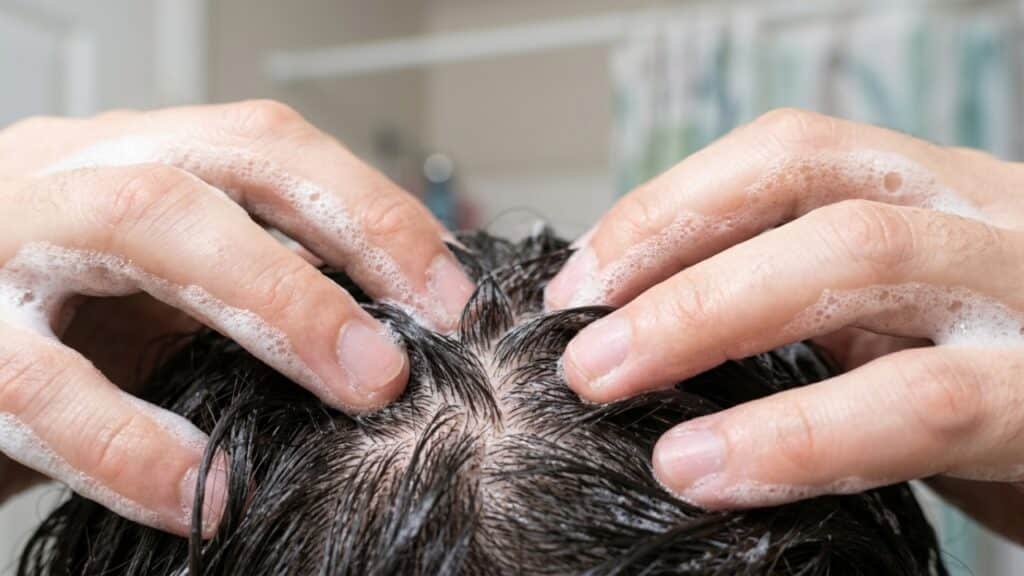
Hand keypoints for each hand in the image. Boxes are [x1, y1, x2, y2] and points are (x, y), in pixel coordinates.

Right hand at [0, 101, 473, 536]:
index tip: (452, 298)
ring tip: (360, 389)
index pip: (270, 149)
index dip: (373, 213)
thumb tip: (390, 337)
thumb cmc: (56, 323)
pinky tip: (203, 493)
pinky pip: (36, 380)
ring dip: (269, 301)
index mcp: (135, 158)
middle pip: (218, 165)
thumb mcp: (156, 292)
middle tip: (413, 347)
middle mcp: (72, 173)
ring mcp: (4, 240)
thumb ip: (249, 291)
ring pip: (138, 224)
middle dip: (339, 242)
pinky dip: (127, 442)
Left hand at [546, 108, 1023, 542]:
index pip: (788, 158)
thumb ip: (810, 307)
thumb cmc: (993, 386)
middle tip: (576, 349)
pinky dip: (796, 436)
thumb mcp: (904, 325)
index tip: (580, 283)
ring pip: (857, 259)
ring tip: (605, 384)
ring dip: (704, 318)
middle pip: (810, 196)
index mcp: (936, 196)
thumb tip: (647, 323)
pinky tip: (709, 469)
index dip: (668, 208)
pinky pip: (920, 403)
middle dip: (671, 268)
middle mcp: (985, 220)